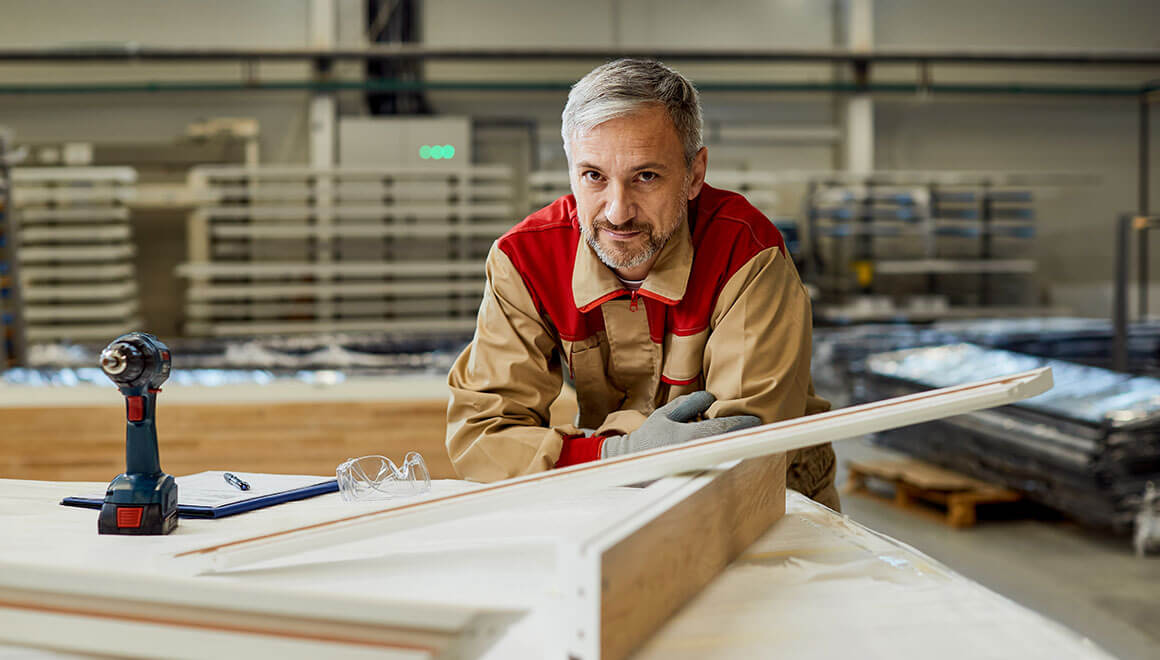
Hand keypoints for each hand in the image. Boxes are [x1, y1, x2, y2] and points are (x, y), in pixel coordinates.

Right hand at [600, 391, 761, 457]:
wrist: (633, 462)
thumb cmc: (649, 437)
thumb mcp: (666, 414)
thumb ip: (689, 404)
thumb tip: (710, 398)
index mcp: (692, 436)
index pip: (726, 428)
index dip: (744, 422)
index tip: (757, 419)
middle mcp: (698, 453)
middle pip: (732, 444)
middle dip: (746, 435)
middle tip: (757, 427)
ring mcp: (699, 467)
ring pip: (727, 455)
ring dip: (738, 446)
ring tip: (747, 437)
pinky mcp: (697, 475)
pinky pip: (718, 463)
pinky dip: (727, 455)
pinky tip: (732, 449)